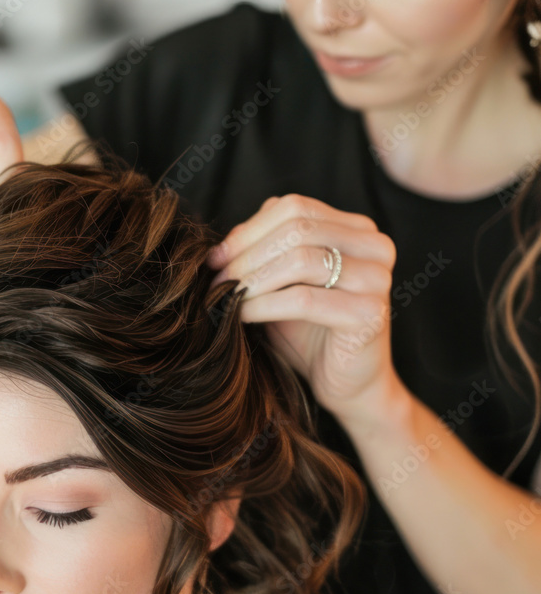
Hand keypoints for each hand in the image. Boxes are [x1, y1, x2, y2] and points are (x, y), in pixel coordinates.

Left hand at [206, 194, 404, 422]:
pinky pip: (304, 300)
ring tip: (226, 296)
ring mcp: (377, 279)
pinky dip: (264, 305)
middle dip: (248, 254)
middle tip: (217, 278)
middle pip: (298, 228)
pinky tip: (242, 315)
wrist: (346, 386)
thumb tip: (221, 243)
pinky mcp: (369, 314)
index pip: (296, 207)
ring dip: (253, 278)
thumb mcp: (283, 286)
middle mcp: (375, 247)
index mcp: (357, 229)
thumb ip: (265, 255)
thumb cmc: (310, 335)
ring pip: (301, 260)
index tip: (215, 258)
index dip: (249, 230)